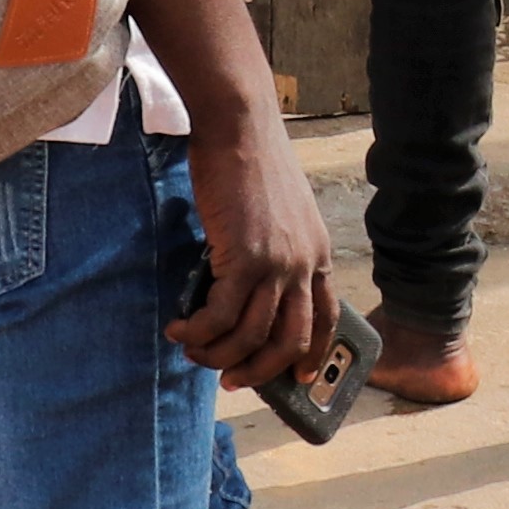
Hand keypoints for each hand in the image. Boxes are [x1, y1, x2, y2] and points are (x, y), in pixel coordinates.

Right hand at [173, 110, 339, 394]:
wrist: (240, 128)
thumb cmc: (253, 164)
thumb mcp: (283, 214)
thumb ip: (277, 252)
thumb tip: (246, 290)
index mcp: (319, 254)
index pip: (328, 319)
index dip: (314, 355)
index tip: (301, 379)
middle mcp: (305, 265)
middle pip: (290, 341)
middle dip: (259, 370)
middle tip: (231, 378)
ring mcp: (277, 265)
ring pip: (250, 336)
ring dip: (218, 355)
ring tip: (194, 352)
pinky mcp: (243, 258)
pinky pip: (219, 316)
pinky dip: (198, 332)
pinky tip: (180, 329)